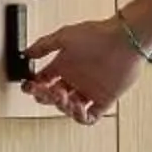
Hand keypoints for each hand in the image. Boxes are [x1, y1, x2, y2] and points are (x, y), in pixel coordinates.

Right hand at [23, 16, 141, 123]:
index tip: (29, 86)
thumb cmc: (98, 35)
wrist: (125, 39)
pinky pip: (91, 116)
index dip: (35, 86)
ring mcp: (90, 90)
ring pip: (69, 108)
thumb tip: (26, 53)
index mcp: (65, 64)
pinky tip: (77, 108)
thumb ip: (44, 46)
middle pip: (54, 96)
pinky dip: (81, 117)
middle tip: (47, 91)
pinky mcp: (105, 99)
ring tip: (63, 97)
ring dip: (62, 107)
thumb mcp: (64, 37)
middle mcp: (76, 78)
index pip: (44, 81)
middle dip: (46, 97)